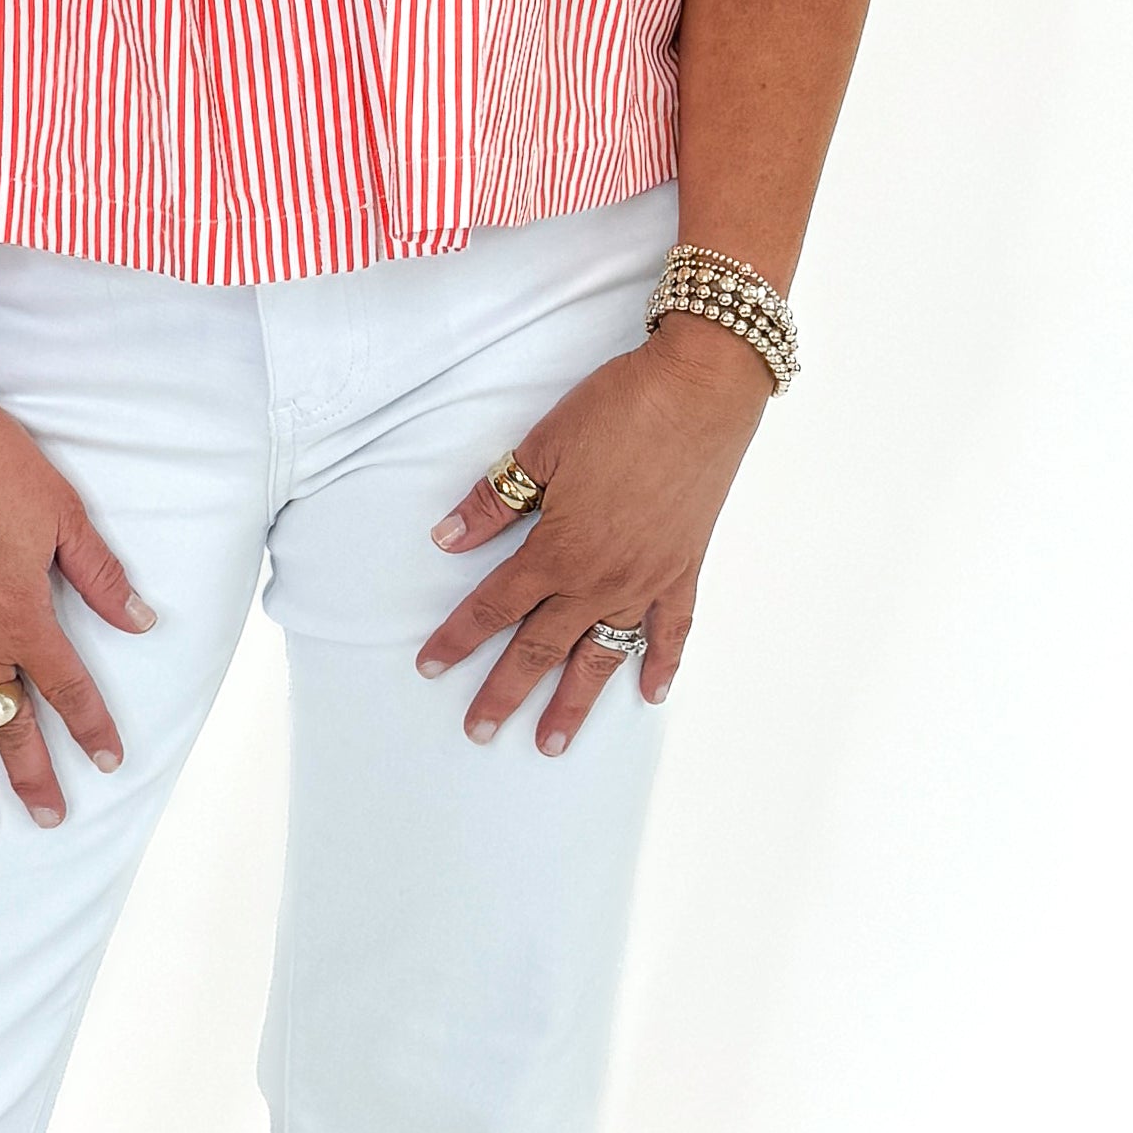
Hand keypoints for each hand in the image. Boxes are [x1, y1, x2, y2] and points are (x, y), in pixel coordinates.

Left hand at [417, 320, 766, 752]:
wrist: (701, 390)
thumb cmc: (620, 408)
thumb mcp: (543, 446)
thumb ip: (494, 501)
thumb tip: (447, 539)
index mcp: (559, 548)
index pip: (495, 605)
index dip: (458, 637)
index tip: (430, 667)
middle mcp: (601, 578)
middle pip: (542, 647)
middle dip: (506, 692)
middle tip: (478, 731)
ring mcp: (647, 580)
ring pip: (603, 656)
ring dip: (575, 702)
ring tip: (552, 743)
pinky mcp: (685, 568)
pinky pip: (672, 630)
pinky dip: (662, 664)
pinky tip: (652, 695)